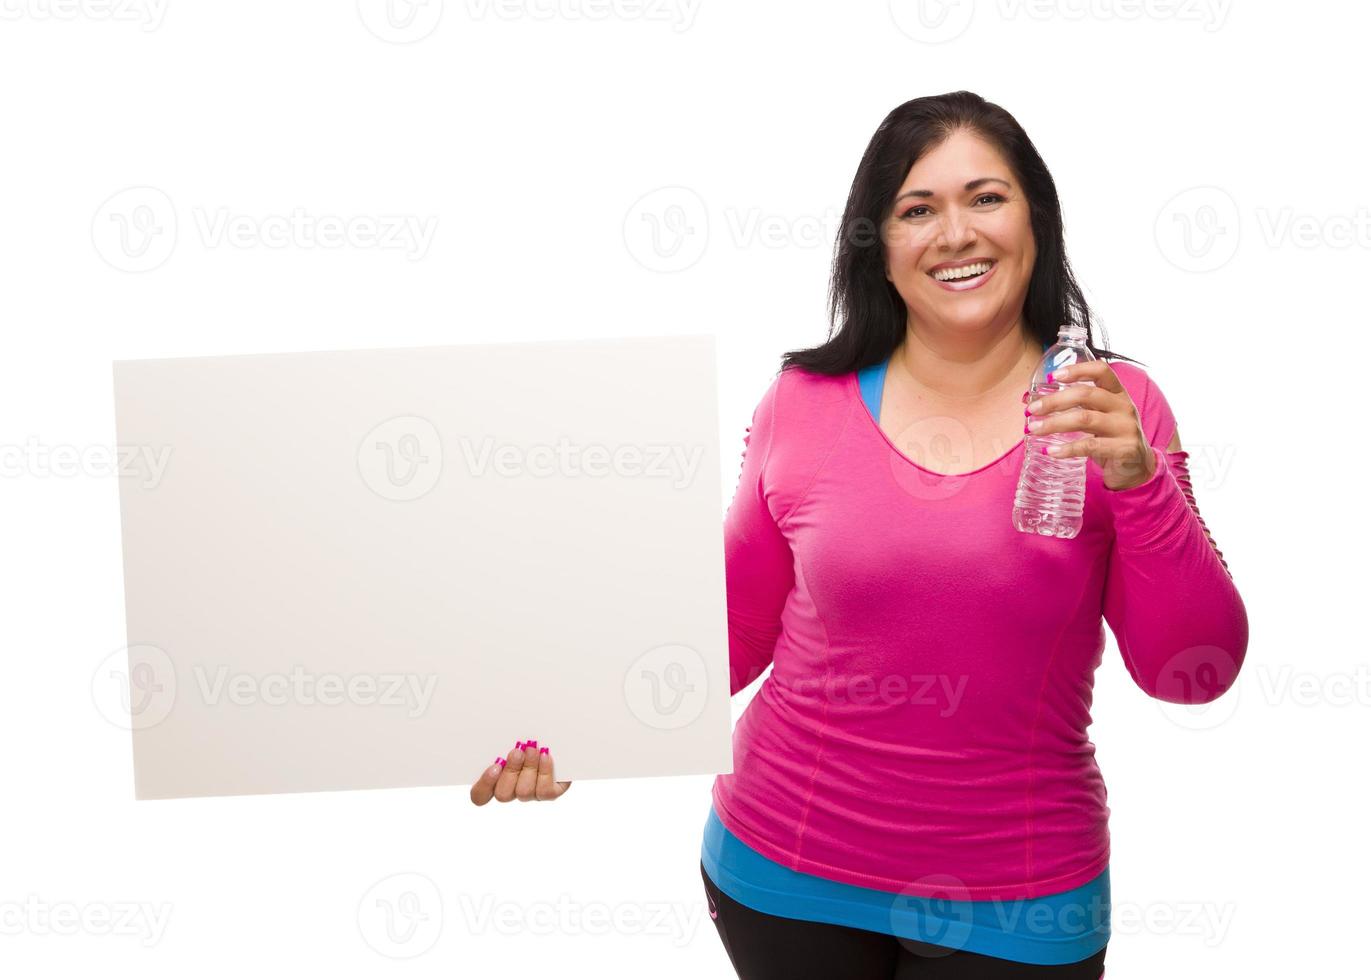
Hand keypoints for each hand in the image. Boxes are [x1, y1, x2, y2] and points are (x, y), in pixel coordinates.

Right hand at [469, 740, 571, 804]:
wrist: (559, 738)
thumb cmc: (528, 733)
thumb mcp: (511, 734)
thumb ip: (501, 739)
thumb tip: (490, 731)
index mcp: (495, 779)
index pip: (480, 795)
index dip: (485, 785)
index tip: (494, 766)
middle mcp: (512, 790)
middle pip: (503, 794)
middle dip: (510, 771)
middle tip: (517, 752)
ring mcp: (530, 794)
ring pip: (524, 792)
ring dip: (528, 767)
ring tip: (533, 749)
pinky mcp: (549, 792)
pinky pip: (545, 792)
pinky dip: (545, 772)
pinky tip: (546, 756)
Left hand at [1023, 361, 1155, 490]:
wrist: (1137, 467)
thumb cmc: (1111, 438)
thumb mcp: (1100, 416)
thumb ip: (1078, 407)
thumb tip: (1035, 402)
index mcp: (1118, 393)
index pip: (1101, 371)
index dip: (1078, 370)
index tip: (1052, 376)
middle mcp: (1124, 406)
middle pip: (1086, 394)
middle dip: (1054, 401)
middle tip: (1031, 410)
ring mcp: (1125, 427)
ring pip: (1085, 419)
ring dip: (1054, 423)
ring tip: (1033, 430)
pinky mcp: (1124, 449)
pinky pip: (1090, 446)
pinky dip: (1067, 449)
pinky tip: (1051, 451)